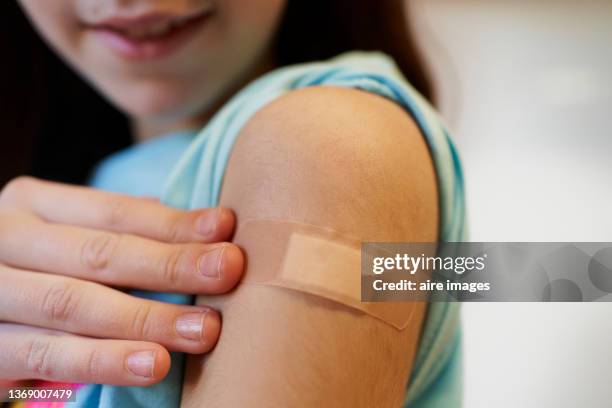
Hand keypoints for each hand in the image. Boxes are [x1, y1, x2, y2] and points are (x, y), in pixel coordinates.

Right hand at [0, 177, 243, 385]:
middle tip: (228, 271)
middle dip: (171, 264)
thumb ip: (121, 231)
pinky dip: (103, 360)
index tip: (225, 228)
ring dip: (147, 319)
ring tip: (203, 330)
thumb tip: (203, 226)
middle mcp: (6, 239)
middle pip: (100, 253)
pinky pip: (47, 355)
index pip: (114, 211)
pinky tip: (151, 363)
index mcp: (34, 205)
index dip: (172, 223)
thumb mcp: (69, 240)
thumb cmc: (41, 271)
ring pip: (75, 304)